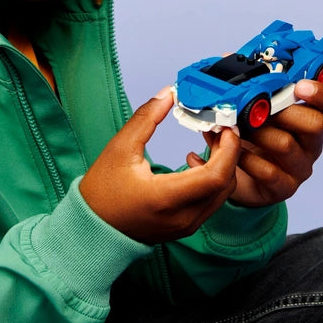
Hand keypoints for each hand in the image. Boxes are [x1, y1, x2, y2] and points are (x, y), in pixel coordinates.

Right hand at [80, 88, 241, 243]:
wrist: (93, 227)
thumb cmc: (102, 191)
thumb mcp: (120, 148)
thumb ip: (147, 118)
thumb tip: (168, 95)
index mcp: (166, 198)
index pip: (216, 176)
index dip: (228, 149)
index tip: (225, 126)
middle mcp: (182, 217)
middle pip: (225, 183)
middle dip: (228, 152)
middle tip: (219, 128)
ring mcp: (186, 225)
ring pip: (221, 193)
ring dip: (222, 165)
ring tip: (210, 141)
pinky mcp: (185, 226)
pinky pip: (211, 201)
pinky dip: (212, 179)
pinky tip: (196, 161)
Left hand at [186, 79, 322, 207]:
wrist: (236, 175)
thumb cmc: (249, 135)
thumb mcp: (249, 109)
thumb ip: (244, 86)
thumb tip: (227, 59)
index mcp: (308, 118)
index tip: (301, 86)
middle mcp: (311, 143)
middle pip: (315, 123)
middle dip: (283, 111)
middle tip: (257, 108)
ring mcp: (300, 167)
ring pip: (287, 145)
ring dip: (257, 133)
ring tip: (234, 128)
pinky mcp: (284, 188)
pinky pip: (270, 173)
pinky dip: (245, 160)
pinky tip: (230, 152)